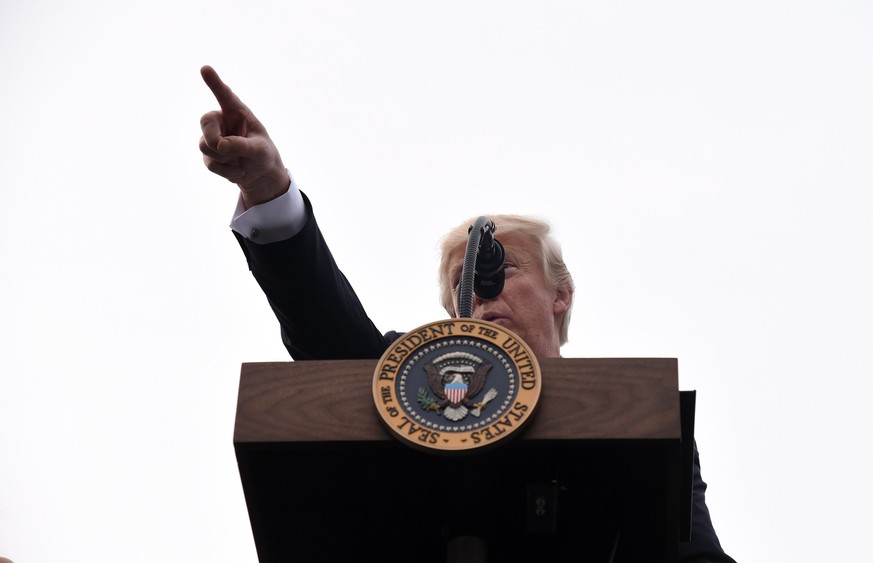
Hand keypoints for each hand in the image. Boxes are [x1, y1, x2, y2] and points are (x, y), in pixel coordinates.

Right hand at [199, 65, 289, 207]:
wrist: (260, 175)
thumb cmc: (263, 155)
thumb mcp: (260, 151)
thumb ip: (242, 146)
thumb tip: (220, 145)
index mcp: (238, 112)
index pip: (225, 95)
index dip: (215, 83)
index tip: (205, 68)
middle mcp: (222, 121)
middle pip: (205, 122)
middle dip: (213, 139)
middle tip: (224, 150)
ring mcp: (213, 137)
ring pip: (204, 145)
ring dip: (224, 159)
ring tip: (241, 161)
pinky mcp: (209, 154)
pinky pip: (209, 163)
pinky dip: (226, 171)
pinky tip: (239, 171)